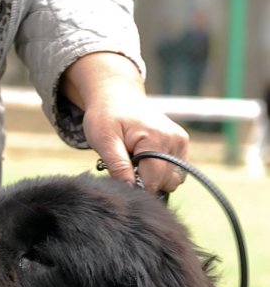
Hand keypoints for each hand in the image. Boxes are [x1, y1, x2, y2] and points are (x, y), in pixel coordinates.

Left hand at [61, 52, 188, 192]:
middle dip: (144, 181)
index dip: (137, 188)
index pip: (153, 181)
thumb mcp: (104, 141)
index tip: (123, 178)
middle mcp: (174, 140)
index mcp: (156, 139)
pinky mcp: (182, 144)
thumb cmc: (107, 117)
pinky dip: (161, 173)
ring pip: (172, 180)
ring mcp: (181, 142)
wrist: (117, 96)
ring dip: (154, 178)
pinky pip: (176, 172)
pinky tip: (146, 161)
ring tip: (136, 161)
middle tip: (127, 165)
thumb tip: (131, 189)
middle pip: (164, 183)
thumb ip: (118, 166)